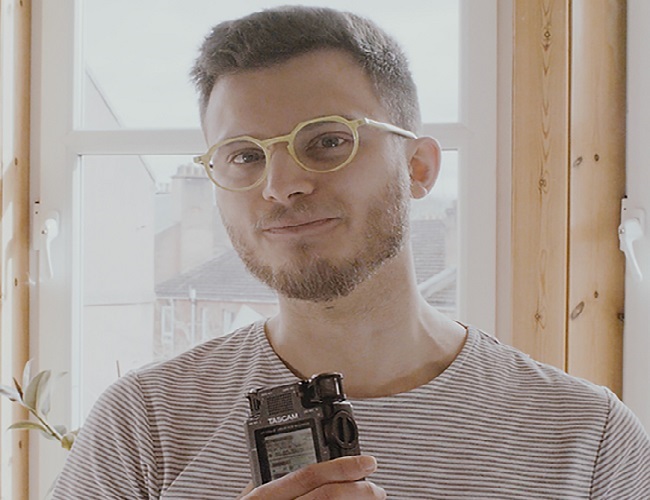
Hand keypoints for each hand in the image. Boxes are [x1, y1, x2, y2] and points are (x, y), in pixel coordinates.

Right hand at [238, 455, 385, 498]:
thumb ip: (270, 481)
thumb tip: (296, 462)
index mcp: (264, 496)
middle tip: (377, 488)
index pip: (310, 474)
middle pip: (328, 495)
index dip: (344, 466)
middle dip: (360, 490)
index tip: (369, 462)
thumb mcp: (250, 499)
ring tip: (372, 499)